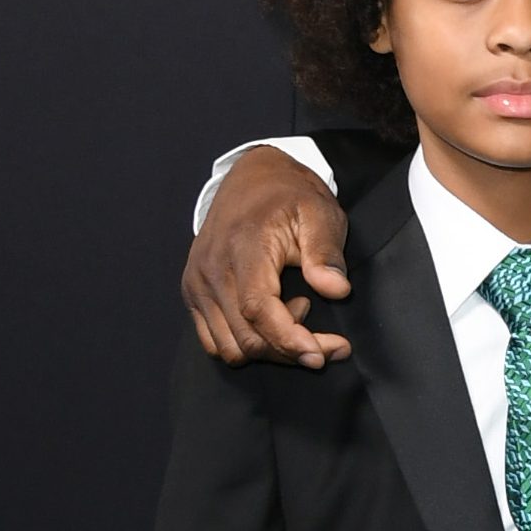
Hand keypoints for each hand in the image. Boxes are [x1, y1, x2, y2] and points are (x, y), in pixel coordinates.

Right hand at [183, 146, 351, 367]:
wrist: (252, 177)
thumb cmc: (290, 195)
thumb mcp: (320, 212)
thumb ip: (325, 252)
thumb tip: (336, 290)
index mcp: (243, 248)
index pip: (258, 310)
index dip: (290, 340)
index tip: (323, 354)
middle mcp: (211, 269)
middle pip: (247, 337)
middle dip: (291, 351)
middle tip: (329, 343)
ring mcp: (197, 283)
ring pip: (230, 347)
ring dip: (270, 348)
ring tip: (297, 312)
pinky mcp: (193, 292)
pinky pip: (214, 340)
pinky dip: (247, 342)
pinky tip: (274, 315)